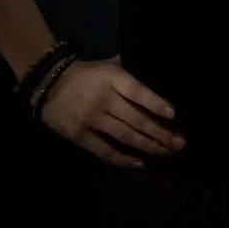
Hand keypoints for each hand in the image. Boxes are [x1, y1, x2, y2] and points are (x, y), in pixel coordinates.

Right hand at [36, 55, 186, 168]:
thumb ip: (129, 68)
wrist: (49, 83)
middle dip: (160, 132)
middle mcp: (103, 98)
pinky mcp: (79, 135)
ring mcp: (91, 118)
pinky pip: (104, 150)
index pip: (136, 91)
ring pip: (124, 135)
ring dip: (147, 146)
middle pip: (135, 118)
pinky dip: (122, 159)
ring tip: (166, 152)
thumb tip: (154, 68)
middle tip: (179, 143)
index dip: (154, 102)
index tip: (172, 114)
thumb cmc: (86, 74)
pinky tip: (139, 163)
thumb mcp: (108, 64)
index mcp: (111, 78)